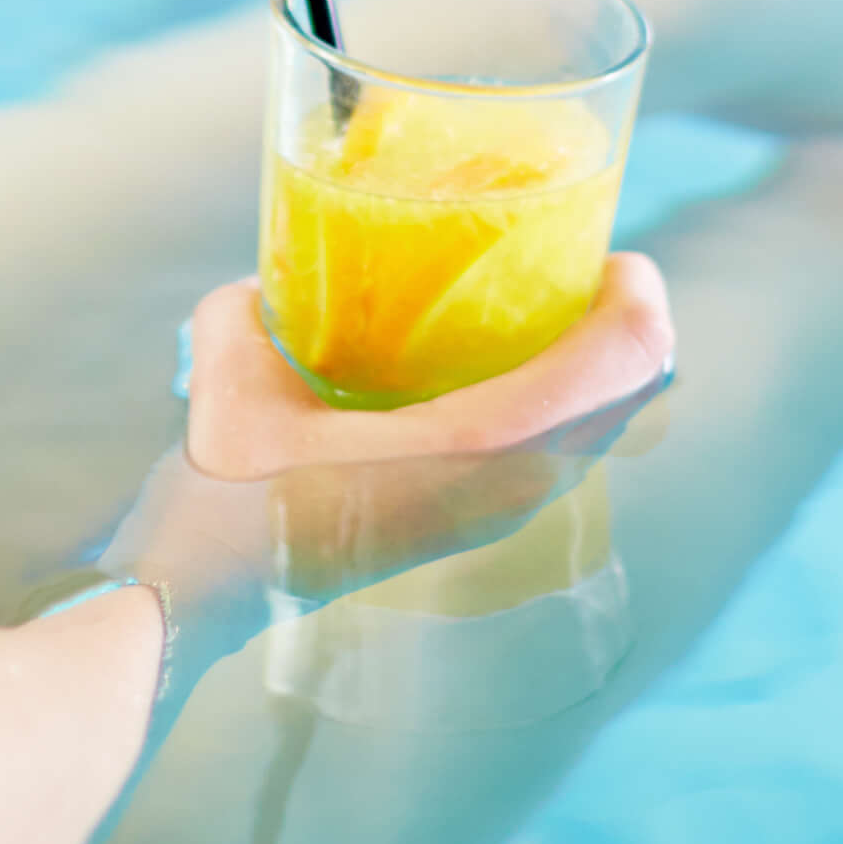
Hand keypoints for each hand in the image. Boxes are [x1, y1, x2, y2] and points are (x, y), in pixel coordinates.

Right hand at [102, 257, 674, 647]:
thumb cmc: (229, 493)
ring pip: (600, 430)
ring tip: (551, 309)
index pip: (619, 364)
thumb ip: (257, 306)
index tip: (609, 251)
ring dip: (600, 367)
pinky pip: (562, 453)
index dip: (636, 298)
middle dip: (625, 324)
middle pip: (631, 394)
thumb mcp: (236, 377)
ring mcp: (502, 514)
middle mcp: (512, 485)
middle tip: (579, 267)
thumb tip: (272, 277)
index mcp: (480, 445)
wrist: (206, 593)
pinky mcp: (479, 526)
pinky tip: (508, 367)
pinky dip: (567, 403)